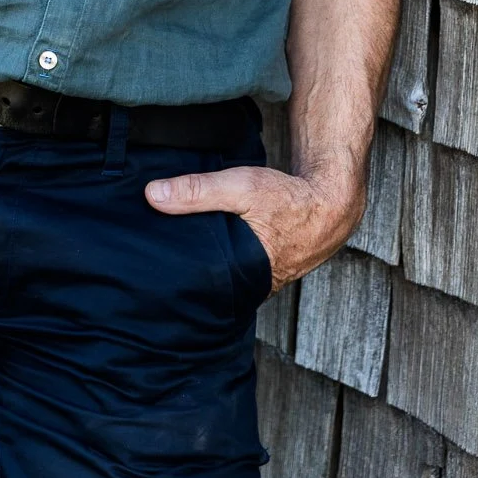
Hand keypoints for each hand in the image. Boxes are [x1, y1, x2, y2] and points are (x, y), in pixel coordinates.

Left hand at [145, 164, 363, 291]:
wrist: (331, 203)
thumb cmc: (290, 200)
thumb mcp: (242, 187)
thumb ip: (199, 191)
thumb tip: (153, 195)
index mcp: (243, 279)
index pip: (196, 287)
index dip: (172, 276)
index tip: (146, 266)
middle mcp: (251, 290)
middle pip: (206, 285)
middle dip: (184, 272)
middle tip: (152, 260)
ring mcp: (259, 284)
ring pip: (221, 280)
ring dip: (205, 266)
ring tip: (173, 254)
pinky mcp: (264, 273)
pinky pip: (235, 273)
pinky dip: (223, 261)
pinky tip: (209, 247)